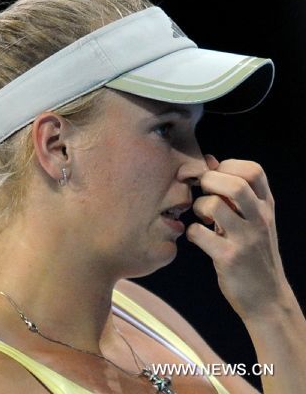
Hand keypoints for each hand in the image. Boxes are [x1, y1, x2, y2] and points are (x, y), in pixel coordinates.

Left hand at [187, 155, 289, 320]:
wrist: (267, 298)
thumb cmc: (253, 254)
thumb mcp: (253, 220)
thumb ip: (235, 193)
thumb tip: (210, 160)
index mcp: (266, 207)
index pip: (253, 170)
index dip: (228, 166)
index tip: (215, 178)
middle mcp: (259, 220)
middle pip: (234, 184)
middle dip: (209, 182)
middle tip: (203, 194)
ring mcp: (246, 240)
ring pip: (214, 206)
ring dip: (198, 207)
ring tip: (202, 219)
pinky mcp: (229, 258)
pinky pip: (199, 234)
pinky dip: (191, 233)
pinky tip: (198, 238)